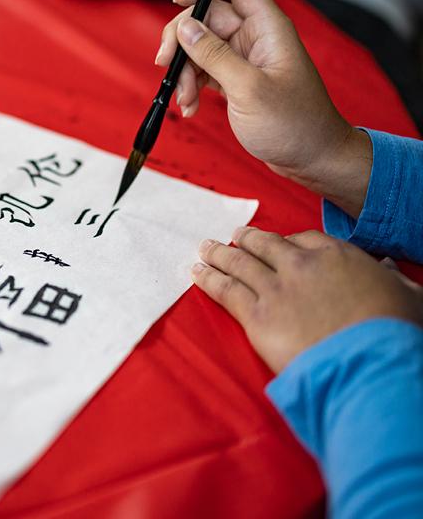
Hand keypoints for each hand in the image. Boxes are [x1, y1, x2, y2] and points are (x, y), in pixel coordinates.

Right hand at [157, 0, 371, 217]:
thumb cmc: (294, 125)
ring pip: (201, 47)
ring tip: (185, 98)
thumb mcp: (248, 89)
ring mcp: (245, 60)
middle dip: (183, 41)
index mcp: (267, 29)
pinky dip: (193, 86)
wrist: (311, 158)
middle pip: (208, 18)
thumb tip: (186, 27)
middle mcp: (256, 39)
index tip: (178, 3)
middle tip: (167, 65)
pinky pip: (205, 71)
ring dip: (185, 70)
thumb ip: (214, 55)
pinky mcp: (237, 80)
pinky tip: (191, 106)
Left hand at [191, 227, 422, 372]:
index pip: (304, 239)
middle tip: (233, 236)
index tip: (277, 243)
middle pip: (264, 245)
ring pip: (239, 264)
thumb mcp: (406, 295)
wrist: (369, 362)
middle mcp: (301, 266)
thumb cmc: (393, 333)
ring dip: (219, 254)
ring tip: (204, 248)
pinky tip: (196, 272)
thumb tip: (384, 270)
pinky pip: (225, 291)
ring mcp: (276, 289)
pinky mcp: (257, 316)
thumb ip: (389, 278)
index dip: (286, 241)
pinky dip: (208, 279)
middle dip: (246, 239)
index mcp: (337, 256)